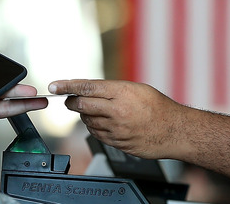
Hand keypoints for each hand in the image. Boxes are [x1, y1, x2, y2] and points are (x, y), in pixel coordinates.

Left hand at [48, 79, 185, 158]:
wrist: (175, 131)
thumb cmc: (160, 108)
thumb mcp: (138, 89)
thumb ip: (113, 89)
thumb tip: (90, 90)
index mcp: (123, 93)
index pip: (87, 87)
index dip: (68, 85)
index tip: (55, 85)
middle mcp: (117, 111)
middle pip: (82, 105)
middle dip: (71, 101)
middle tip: (69, 99)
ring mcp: (116, 129)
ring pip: (87, 121)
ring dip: (86, 115)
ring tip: (98, 111)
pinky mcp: (117, 143)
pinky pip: (97, 134)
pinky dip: (95, 127)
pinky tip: (104, 123)